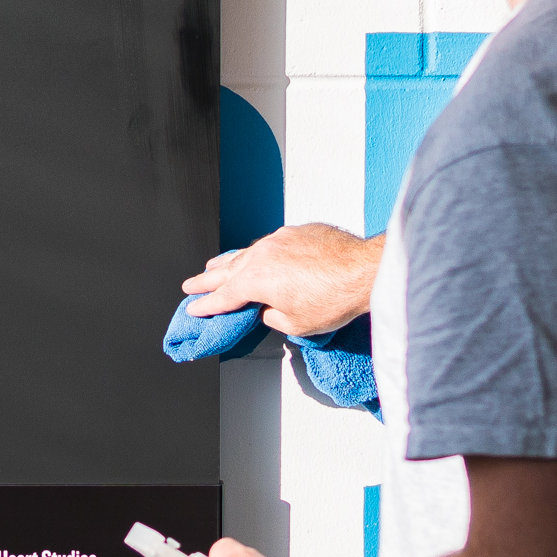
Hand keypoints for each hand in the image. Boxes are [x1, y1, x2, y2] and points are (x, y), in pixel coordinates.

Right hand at [181, 224, 382, 336]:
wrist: (365, 270)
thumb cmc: (335, 298)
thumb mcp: (297, 324)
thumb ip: (274, 316)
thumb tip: (269, 310)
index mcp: (256, 280)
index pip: (223, 296)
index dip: (206, 305)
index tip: (194, 308)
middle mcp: (262, 255)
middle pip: (227, 270)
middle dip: (207, 280)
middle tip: (191, 285)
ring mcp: (280, 239)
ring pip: (247, 252)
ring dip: (229, 262)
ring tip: (215, 267)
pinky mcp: (298, 232)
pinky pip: (271, 243)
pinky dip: (259, 253)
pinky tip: (259, 256)